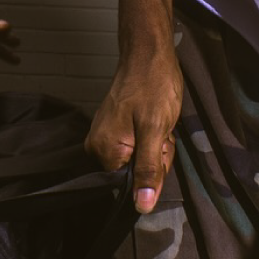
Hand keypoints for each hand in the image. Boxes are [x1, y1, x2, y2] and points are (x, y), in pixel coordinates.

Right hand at [87, 45, 182, 214]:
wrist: (149, 53)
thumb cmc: (153, 85)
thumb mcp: (155, 131)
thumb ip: (148, 170)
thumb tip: (143, 205)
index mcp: (104, 150)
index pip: (131, 184)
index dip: (152, 169)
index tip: (159, 145)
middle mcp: (98, 145)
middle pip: (135, 172)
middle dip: (156, 156)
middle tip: (161, 130)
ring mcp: (106, 135)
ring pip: (140, 158)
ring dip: (156, 145)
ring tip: (158, 122)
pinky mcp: (115, 127)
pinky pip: (137, 145)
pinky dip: (151, 136)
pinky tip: (155, 120)